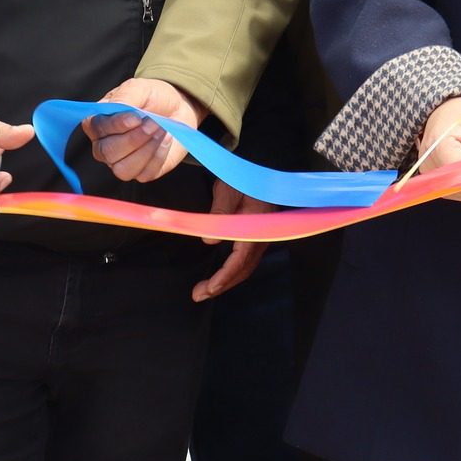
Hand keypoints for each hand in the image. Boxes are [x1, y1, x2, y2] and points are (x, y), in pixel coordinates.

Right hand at [87, 78, 205, 181]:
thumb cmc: (153, 98)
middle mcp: (106, 145)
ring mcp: (122, 161)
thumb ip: (124, 97)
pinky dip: (158, 157)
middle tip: (153, 123)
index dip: (115, 125)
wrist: (178, 108)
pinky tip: (165, 141)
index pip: (96, 129)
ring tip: (160, 131)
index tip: (136, 118)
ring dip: (146, 150)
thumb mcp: (138, 88)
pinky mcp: (141, 172)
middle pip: (107, 152)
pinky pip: (145, 173)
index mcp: (99, 122)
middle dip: (134, 138)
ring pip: (123, 169)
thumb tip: (115, 108)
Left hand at [195, 181, 272, 301]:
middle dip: (222, 285)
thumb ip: (220, 213)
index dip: (224, 277)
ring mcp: (261, 237)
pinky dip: (232, 270)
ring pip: (245, 267)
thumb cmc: (243, 176)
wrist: (261, 165)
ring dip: (227, 280)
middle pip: (243, 270)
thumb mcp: (227, 189)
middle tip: (198, 295)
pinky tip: (220, 274)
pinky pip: (245, 259)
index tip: (208, 289)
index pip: (240, 260)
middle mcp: (262, 237)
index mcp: (256, 228)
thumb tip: (208, 240)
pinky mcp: (257, 235)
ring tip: (205, 289)